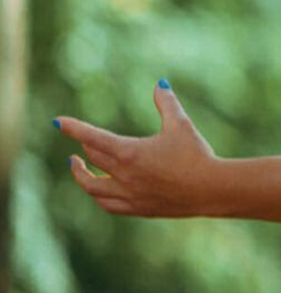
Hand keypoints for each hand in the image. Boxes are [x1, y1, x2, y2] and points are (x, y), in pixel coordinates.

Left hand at [56, 81, 222, 218]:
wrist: (212, 190)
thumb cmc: (197, 155)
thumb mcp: (182, 125)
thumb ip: (167, 104)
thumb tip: (160, 83)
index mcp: (129, 153)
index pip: (92, 137)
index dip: (73, 128)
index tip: (57, 122)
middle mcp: (123, 175)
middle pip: (94, 159)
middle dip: (87, 148)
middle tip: (86, 142)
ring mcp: (129, 195)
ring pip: (92, 187)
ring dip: (82, 176)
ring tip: (78, 167)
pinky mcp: (138, 208)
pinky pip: (108, 204)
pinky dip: (99, 196)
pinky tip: (99, 191)